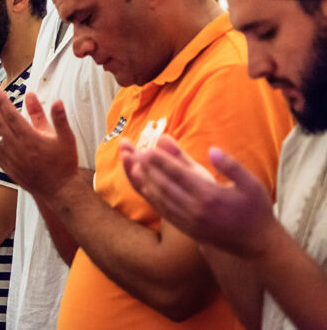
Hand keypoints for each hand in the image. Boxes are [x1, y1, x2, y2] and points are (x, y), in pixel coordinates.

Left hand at [0, 89, 79, 197]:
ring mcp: (9, 158)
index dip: (1, 100)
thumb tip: (56, 100)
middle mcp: (17, 148)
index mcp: (31, 139)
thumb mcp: (66, 138)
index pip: (11, 116)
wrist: (58, 191)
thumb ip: (59, 118)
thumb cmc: (63, 163)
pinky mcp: (5, 165)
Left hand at [120, 135, 276, 256]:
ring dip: (146, 182)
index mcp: (211, 195)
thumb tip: (212, 149)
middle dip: (148, 168)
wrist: (257, 244)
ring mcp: (190, 221)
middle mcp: (196, 209)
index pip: (179, 174)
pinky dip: (152, 199)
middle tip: (135, 154)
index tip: (147, 148)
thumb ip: (231, 166)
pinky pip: (165, 212)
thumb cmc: (256, 210)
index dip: (161, 161)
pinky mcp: (187, 229)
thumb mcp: (251, 184)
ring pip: (161, 200)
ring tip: (134, 167)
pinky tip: (145, 188)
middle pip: (165, 185)